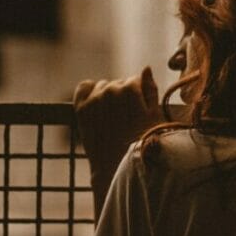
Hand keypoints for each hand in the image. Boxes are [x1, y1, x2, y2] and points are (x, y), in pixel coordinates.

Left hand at [73, 67, 163, 188]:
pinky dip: (90, 91)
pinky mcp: (81, 108)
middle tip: (126, 117)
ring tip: (113, 116)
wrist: (115, 166)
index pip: (134, 81)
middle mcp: (109, 90)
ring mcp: (93, 99)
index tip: (138, 111)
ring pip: (103, 86)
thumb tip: (146, 68)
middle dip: (124, 96)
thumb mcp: (154, 117)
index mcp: (129, 89)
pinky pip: (84, 87)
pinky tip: (97, 103)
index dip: (139, 96)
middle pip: (118, 84)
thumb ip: (150, 90)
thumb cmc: (140, 143)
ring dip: (107, 95)